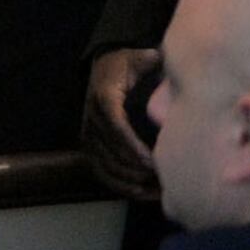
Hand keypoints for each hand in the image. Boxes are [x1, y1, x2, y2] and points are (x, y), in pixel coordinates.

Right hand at [84, 47, 162, 200]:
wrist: (103, 66)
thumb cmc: (126, 64)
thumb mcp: (137, 57)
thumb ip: (149, 59)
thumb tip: (159, 58)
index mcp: (104, 96)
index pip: (115, 126)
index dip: (131, 146)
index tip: (152, 160)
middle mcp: (92, 117)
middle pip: (110, 150)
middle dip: (134, 168)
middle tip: (161, 180)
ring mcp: (88, 131)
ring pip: (103, 163)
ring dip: (127, 179)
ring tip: (153, 190)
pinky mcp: (90, 143)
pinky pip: (99, 168)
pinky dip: (117, 183)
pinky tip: (138, 192)